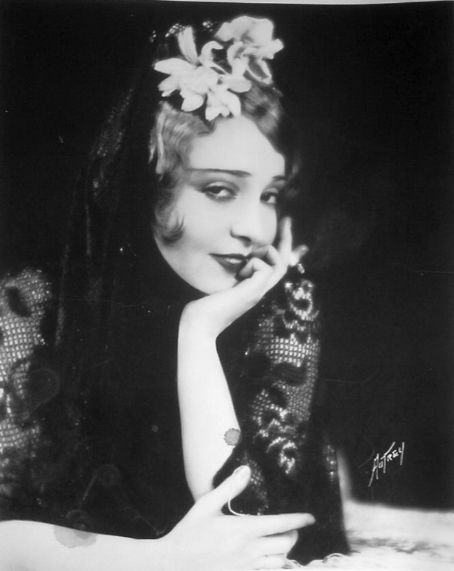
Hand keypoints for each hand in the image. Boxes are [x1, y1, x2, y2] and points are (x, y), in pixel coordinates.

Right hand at [157, 465, 314, 570]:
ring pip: (279, 561)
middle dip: (293, 534)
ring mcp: (246, 567)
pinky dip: (274, 565)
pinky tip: (269, 558)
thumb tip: (246, 470)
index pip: (280, 524)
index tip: (310, 517)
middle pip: (285, 543)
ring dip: (284, 550)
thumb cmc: (190, 531)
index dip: (298, 520)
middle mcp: (249, 550)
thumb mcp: (206, 504)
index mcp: (243, 529)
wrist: (174, 563)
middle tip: (291, 528)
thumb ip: (229, 488)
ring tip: (281, 541)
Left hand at [181, 217, 307, 337]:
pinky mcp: (253, 292)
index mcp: (252, 288)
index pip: (273, 268)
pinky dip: (253, 264)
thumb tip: (229, 256)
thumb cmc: (202, 307)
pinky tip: (239, 273)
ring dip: (262, 256)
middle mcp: (259, 290)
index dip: (280, 250)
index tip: (282, 229)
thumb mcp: (217, 283)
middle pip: (283, 264)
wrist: (198, 325)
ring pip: (277, 265)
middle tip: (287, 220)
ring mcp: (257, 292)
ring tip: (242, 266)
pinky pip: (264, 268)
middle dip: (286, 240)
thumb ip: (227, 272)